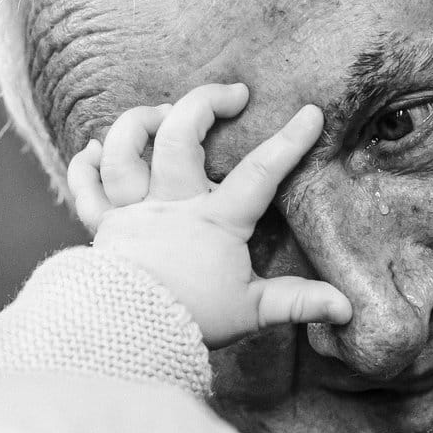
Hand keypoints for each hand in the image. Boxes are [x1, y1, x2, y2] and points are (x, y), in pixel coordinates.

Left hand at [67, 84, 352, 347]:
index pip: (259, 172)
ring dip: (141, 122)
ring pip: (125, 148)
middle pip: (180, 136)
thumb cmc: (194, 321)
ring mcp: (131, 211)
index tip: (311, 113)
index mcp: (214, 221)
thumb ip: (299, 302)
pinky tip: (94, 147)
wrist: (131, 339)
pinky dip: (85, 163)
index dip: (288, 141)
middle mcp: (170, 204)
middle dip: (205, 103)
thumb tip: (347, 308)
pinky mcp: (101, 226)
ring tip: (163, 112)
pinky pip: (85, 186)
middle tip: (232, 94)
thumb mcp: (254, 311)